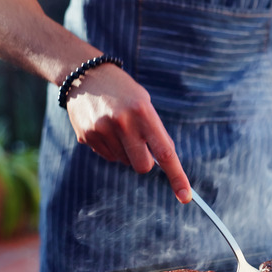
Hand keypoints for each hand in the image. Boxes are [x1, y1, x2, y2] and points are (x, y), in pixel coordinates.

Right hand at [65, 64, 191, 202]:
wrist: (86, 75)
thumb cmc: (124, 92)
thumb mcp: (145, 104)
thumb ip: (156, 132)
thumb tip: (164, 163)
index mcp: (143, 112)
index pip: (165, 152)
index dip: (177, 176)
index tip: (185, 196)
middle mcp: (122, 123)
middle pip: (142, 166)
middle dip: (144, 162)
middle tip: (139, 143)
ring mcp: (102, 130)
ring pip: (123, 162)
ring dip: (126, 151)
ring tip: (118, 127)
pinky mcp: (86, 136)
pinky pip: (108, 156)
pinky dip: (111, 147)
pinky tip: (105, 128)